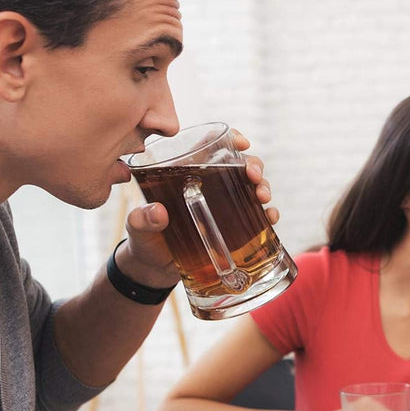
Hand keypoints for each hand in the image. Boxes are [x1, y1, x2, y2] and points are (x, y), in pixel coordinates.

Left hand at [119, 128, 279, 286]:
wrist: (155, 271)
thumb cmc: (144, 241)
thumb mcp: (138, 227)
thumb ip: (142, 219)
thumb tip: (158, 212)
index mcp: (187, 175)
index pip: (212, 147)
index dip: (230, 139)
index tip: (242, 143)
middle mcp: (211, 187)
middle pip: (240, 165)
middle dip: (254, 165)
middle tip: (254, 176)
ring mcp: (225, 207)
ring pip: (253, 188)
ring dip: (264, 187)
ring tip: (262, 198)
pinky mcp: (235, 229)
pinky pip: (258, 218)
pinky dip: (268, 215)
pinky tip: (271, 218)